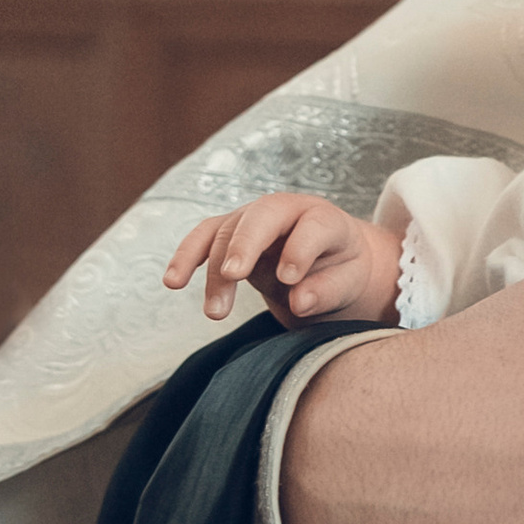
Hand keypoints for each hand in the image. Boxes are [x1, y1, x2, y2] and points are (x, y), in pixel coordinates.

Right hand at [166, 191, 398, 326]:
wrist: (328, 261)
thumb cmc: (341, 271)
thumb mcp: (349, 283)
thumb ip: (328, 290)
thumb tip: (300, 301)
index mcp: (325, 218)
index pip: (313, 226)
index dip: (300, 249)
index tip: (290, 278)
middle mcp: (286, 210)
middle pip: (262, 217)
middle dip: (244, 244)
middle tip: (234, 275)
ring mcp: (254, 218)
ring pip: (228, 233)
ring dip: (216, 271)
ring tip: (215, 312)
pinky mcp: (231, 232)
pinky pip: (204, 238)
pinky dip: (187, 257)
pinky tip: (173, 281)